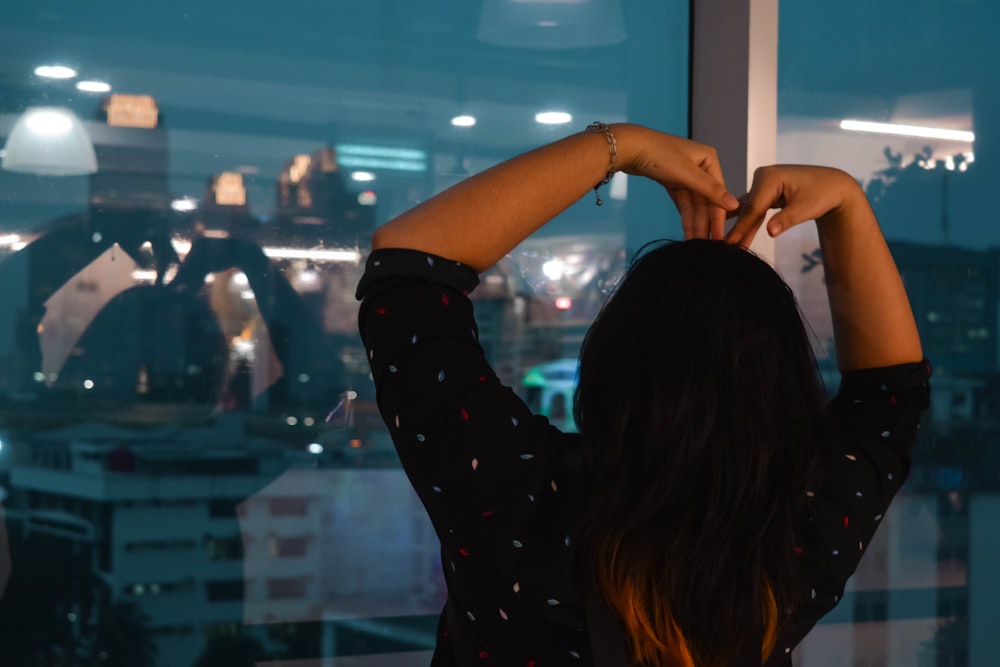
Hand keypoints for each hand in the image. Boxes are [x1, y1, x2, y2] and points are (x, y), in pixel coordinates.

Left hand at [615, 125, 739, 239]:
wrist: (628, 147)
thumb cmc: (658, 154)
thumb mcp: (687, 174)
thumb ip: (710, 190)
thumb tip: (734, 205)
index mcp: (709, 160)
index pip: (717, 194)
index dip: (718, 217)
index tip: (719, 237)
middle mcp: (700, 166)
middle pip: (705, 200)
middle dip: (704, 223)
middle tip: (706, 245)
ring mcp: (685, 173)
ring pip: (693, 203)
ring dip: (694, 222)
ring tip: (695, 243)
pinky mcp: (671, 179)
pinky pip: (682, 201)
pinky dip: (684, 215)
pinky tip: (687, 231)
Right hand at [724, 165, 865, 247]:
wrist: (834, 186)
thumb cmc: (823, 194)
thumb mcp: (806, 208)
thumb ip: (786, 220)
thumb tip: (770, 232)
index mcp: (769, 177)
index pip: (753, 207)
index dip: (742, 227)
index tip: (729, 243)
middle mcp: (762, 177)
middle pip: (748, 209)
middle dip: (738, 229)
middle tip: (724, 248)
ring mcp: (763, 184)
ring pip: (750, 211)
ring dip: (742, 229)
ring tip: (728, 246)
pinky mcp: (766, 191)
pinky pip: (755, 210)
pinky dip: (749, 223)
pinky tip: (736, 234)